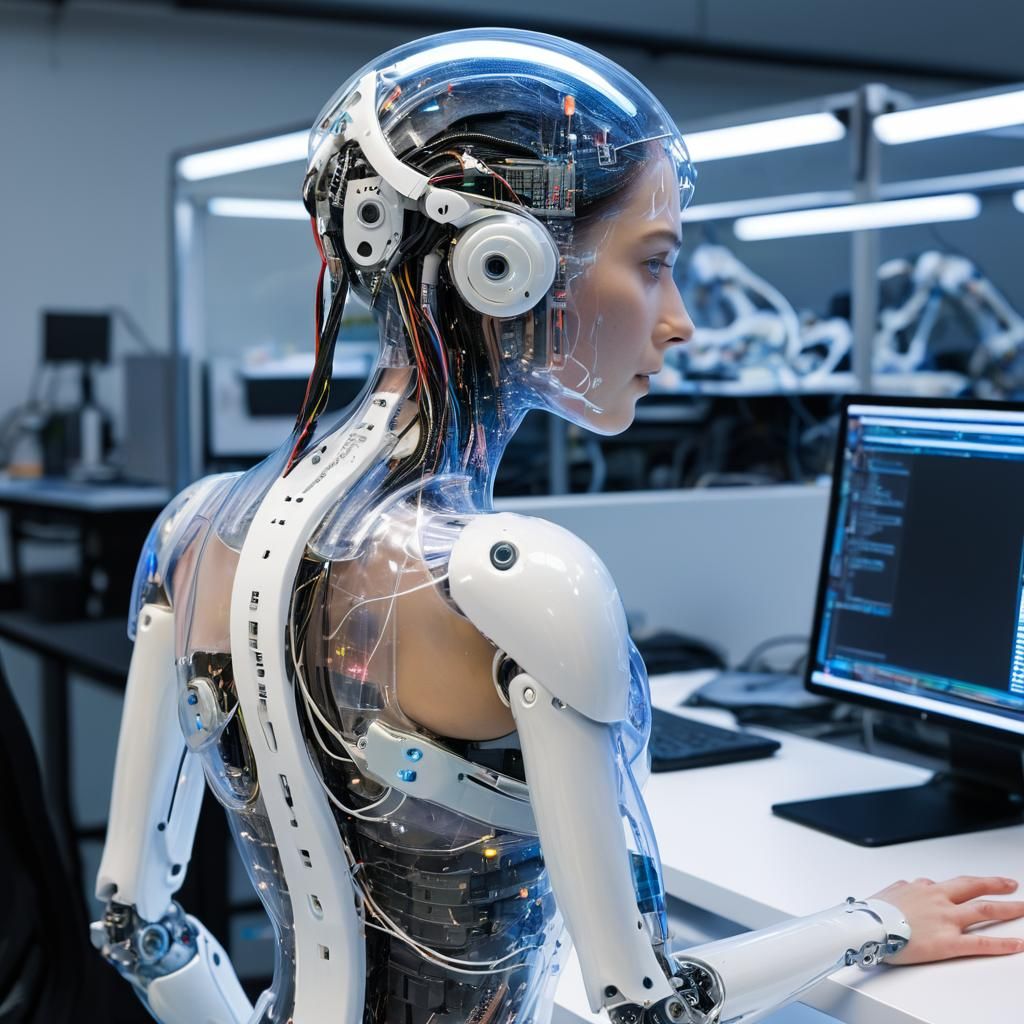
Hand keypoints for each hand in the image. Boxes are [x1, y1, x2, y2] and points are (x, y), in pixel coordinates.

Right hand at [871, 875, 1023, 963]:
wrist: (866, 927)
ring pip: (983, 910)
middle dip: (994, 884)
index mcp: (921, 888)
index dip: (961, 886)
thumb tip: (906, 886)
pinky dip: (1003, 944)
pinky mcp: (948, 942)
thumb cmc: (872, 913)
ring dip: (1008, 908)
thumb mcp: (887, 893)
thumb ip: (902, 889)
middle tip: (1010, 883)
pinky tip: (1018, 945)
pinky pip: (981, 943)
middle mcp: (937, 899)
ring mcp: (945, 919)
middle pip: (973, 887)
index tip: (970, 886)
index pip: (946, 884)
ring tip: (1022, 907)